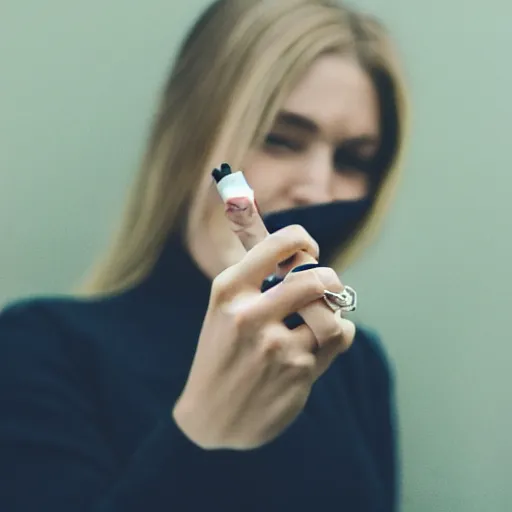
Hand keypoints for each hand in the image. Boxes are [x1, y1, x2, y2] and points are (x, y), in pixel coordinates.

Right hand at [173, 225, 354, 449]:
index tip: (308, 250)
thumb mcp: (224, 309)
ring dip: (333, 309)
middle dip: (328, 278)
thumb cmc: (223, 354)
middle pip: (313, 278)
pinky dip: (341, 332)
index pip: (278, 245)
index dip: (303, 241)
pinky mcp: (297, 372)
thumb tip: (299, 248)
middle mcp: (249, 315)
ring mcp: (275, 346)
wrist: (212, 415)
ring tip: (322, 316)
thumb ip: (256, 278)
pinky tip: (326, 338)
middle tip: (327, 285)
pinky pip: (339, 336)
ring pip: (331, 310)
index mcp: (229, 291)